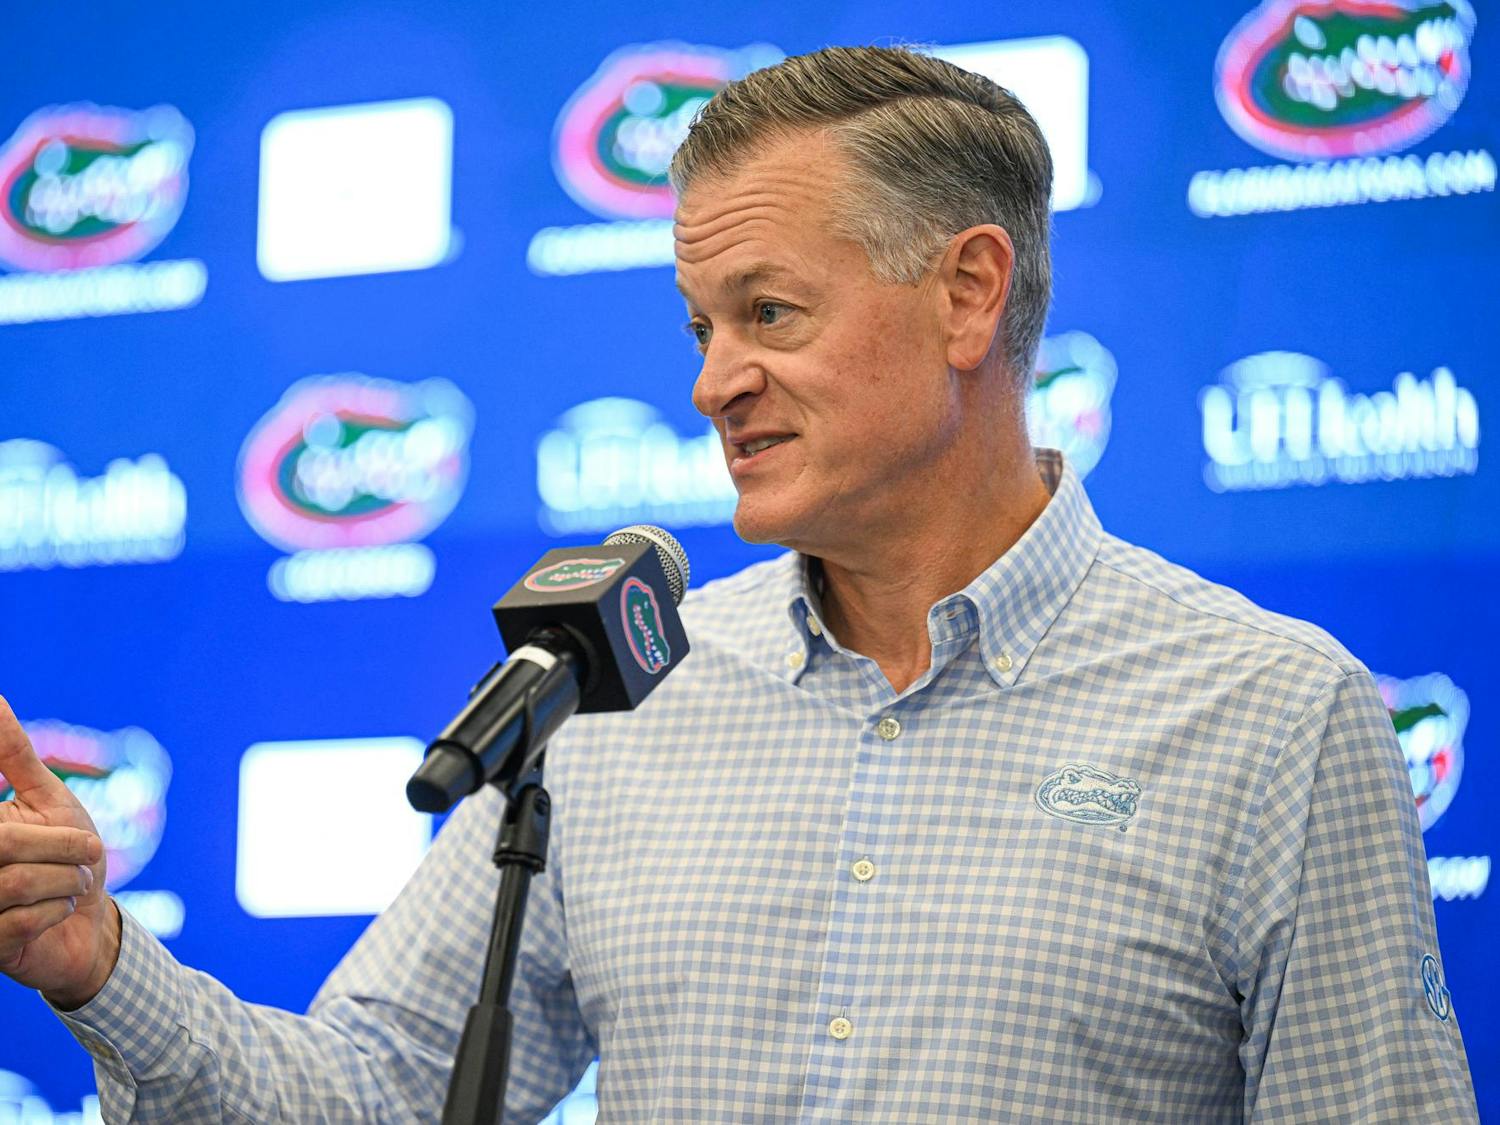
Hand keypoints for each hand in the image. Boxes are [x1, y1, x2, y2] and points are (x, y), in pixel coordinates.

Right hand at [0, 693, 119, 1008]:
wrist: (87, 924)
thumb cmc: (67, 855)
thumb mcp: (47, 797)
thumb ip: (13, 753)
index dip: (37, 834)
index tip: (24, 822)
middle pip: (6, 845)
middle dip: (62, 845)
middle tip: (89, 853)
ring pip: (18, 883)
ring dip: (67, 880)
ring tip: (74, 883)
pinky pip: (25, 921)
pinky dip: (59, 910)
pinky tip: (61, 911)